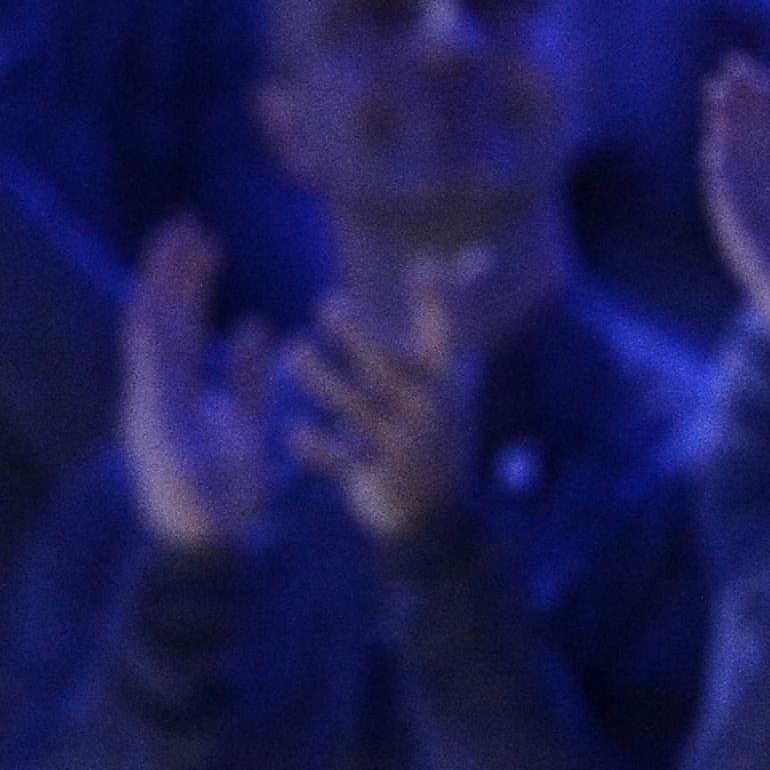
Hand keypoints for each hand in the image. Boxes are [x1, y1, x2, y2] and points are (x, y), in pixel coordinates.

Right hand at [119, 213, 275, 554]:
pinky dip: (145, 326)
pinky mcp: (147, 416)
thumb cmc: (225, 489)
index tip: (206, 238)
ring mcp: (148, 398)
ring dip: (157, 283)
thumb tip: (256, 327)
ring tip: (172, 239)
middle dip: (172, 267)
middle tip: (186, 220)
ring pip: (148, 327)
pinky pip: (143, 363)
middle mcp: (158, 385)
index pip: (184, 320)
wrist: (209, 535)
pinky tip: (150, 291)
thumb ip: (246, 376)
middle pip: (163, 314)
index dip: (192, 279)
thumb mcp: (246, 421)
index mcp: (180, 386)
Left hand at [285, 260, 481, 545]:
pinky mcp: (375, 478)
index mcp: (444, 384)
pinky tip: (295, 431)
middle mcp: (425, 412)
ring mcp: (400, 446)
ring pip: (356, 409)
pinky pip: (341, 460)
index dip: (436, 303)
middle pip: (388, 368)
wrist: (436, 514)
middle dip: (358, 336)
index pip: (443, 337)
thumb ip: (452, 321)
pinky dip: (317, 448)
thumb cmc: (439, 426)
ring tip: (293, 353)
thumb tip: (477, 255)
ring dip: (322, 380)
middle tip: (326, 302)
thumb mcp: (455, 375)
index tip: (423, 265)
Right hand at [699, 53, 769, 443]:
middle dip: (739, 120)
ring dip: (726, 146)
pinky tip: (718, 160)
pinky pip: (744, 240)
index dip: (765, 121)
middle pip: (753, 170)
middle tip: (729, 67)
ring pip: (740, 197)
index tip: (756, 73)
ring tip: (721, 99)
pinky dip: (729, 200)